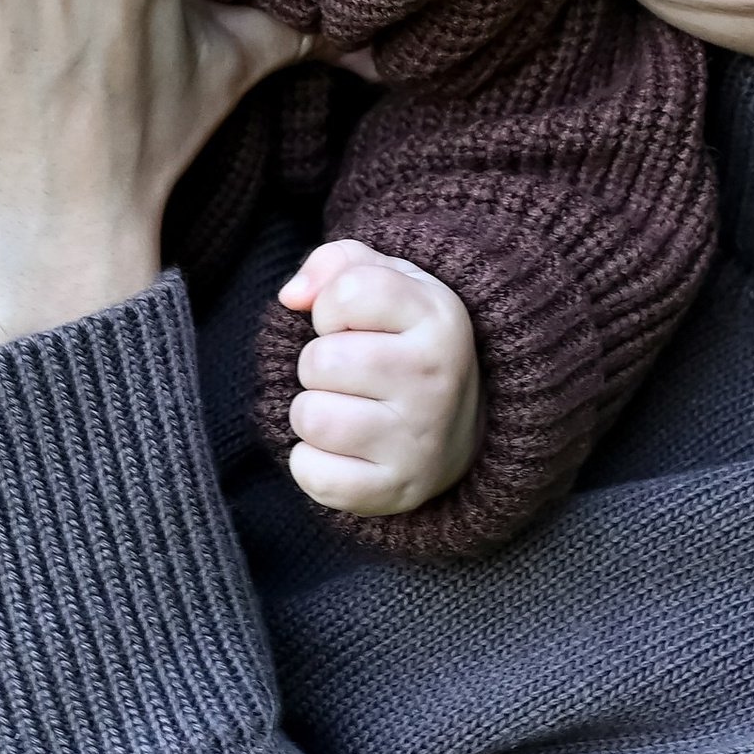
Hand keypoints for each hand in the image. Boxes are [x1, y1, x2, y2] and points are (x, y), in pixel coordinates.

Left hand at [277, 240, 482, 515]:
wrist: (462, 426)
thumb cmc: (404, 340)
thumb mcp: (386, 282)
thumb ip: (335, 263)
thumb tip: (292, 296)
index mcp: (439, 320)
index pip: (348, 293)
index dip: (332, 307)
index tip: (354, 324)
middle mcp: (436, 380)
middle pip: (319, 361)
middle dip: (317, 364)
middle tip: (350, 374)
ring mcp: (418, 440)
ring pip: (311, 417)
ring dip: (312, 411)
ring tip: (345, 408)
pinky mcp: (395, 490)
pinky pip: (312, 474)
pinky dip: (311, 462)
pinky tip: (342, 449)